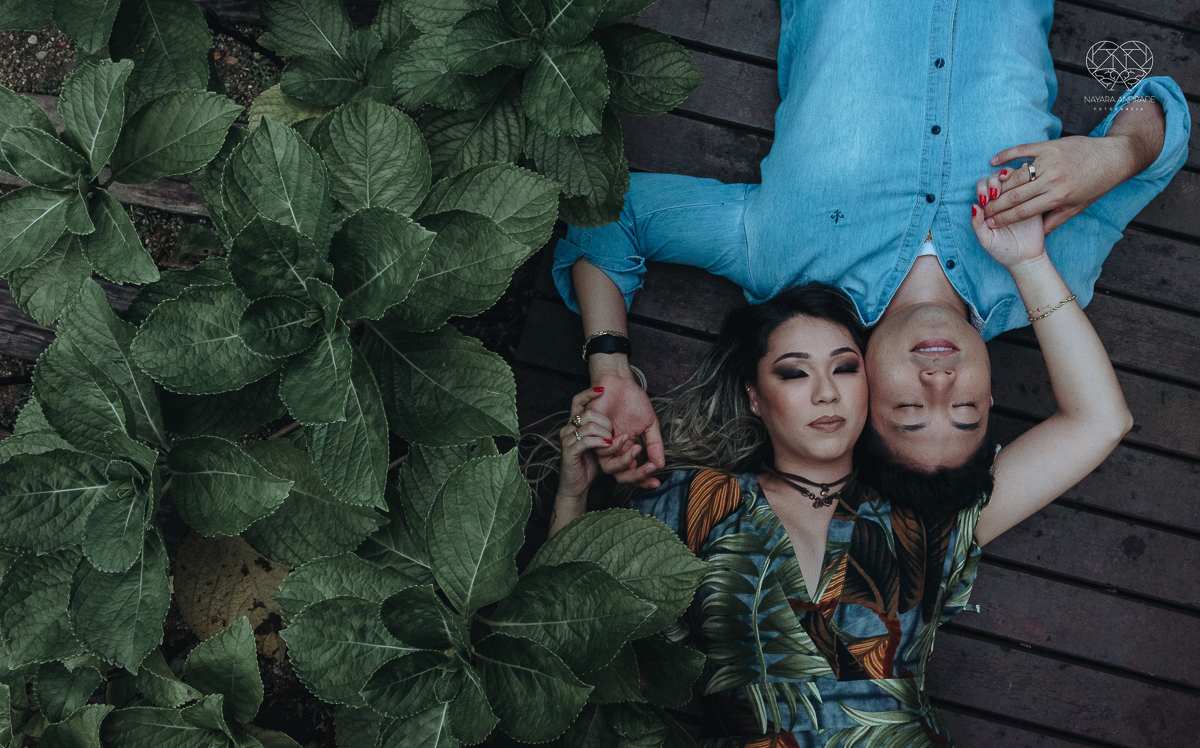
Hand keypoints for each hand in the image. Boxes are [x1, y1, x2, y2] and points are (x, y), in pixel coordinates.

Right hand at [557, 388, 615, 501]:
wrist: (576, 486)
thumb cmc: (588, 465)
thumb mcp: (599, 446)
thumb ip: (605, 434)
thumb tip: (620, 427)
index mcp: (574, 425)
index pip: (577, 401)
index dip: (588, 393)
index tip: (602, 388)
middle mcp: (568, 428)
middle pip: (588, 413)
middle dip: (607, 422)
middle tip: (616, 434)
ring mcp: (567, 439)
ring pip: (590, 426)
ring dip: (607, 434)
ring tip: (615, 442)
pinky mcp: (569, 450)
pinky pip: (587, 440)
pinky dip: (600, 442)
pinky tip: (607, 445)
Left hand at [588, 370, 662, 488]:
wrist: (619, 383)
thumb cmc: (633, 401)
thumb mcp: (650, 424)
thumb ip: (654, 445)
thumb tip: (661, 465)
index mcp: (627, 449)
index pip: (634, 473)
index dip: (645, 480)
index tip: (657, 483)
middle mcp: (614, 450)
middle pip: (621, 476)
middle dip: (637, 476)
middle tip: (650, 468)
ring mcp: (603, 444)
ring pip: (610, 468)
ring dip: (626, 461)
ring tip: (637, 447)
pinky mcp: (593, 435)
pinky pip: (601, 450)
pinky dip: (614, 445)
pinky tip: (624, 434)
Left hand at [971, 176, 1045, 268]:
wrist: (1025, 259)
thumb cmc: (1002, 251)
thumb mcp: (986, 240)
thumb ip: (977, 225)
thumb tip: (973, 206)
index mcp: (987, 208)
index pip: (982, 188)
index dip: (982, 188)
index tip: (986, 199)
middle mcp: (1000, 200)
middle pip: (995, 179)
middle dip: (993, 181)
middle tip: (995, 192)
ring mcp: (1017, 198)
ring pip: (1011, 178)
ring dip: (1008, 176)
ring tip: (1008, 184)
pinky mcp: (1032, 200)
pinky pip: (1029, 184)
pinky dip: (1026, 177)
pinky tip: (1026, 180)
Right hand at [984, 135, 1138, 234]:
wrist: (1113, 157)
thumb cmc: (1096, 184)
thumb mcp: (1078, 207)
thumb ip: (1055, 220)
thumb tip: (1038, 235)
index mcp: (1058, 197)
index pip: (1024, 211)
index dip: (1004, 219)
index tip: (989, 223)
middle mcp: (1052, 179)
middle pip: (1015, 195)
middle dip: (995, 206)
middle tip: (981, 211)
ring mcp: (1050, 161)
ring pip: (1015, 176)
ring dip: (998, 186)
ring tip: (986, 194)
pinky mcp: (1049, 146)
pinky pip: (1021, 150)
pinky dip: (1006, 155)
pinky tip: (993, 162)